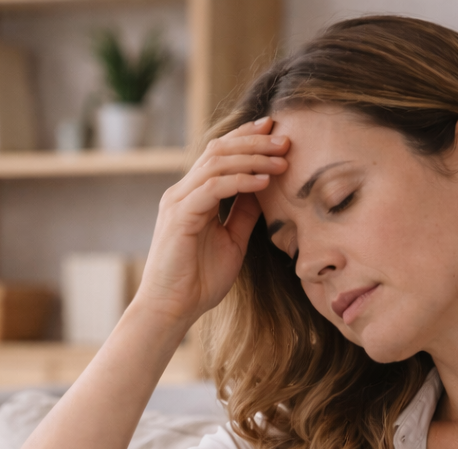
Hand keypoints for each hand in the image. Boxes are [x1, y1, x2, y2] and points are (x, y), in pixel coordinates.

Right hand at [132, 117, 289, 327]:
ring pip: (217, 162)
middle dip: (254, 141)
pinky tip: (264, 181)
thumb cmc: (199, 281)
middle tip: (285, 139)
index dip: (246, 139)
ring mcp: (178, 201)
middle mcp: (183, 192)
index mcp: (193, 196)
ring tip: (282, 159)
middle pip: (218, 150)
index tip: (275, 132)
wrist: (172, 309)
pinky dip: (241, 181)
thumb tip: (263, 190)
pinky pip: (214, 187)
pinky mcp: (180, 215)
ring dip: (252, 158)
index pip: (219, 154)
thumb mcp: (232, 242)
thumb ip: (244, 214)